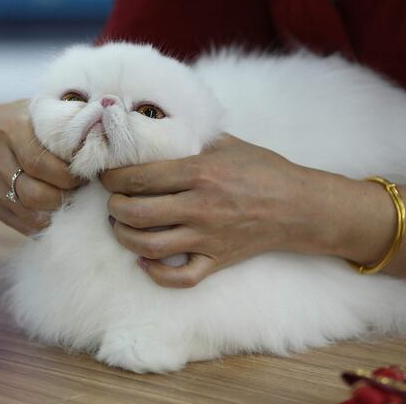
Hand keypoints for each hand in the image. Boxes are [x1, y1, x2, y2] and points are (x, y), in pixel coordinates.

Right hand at [0, 99, 82, 234]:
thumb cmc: (36, 120)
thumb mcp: (52, 109)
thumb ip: (75, 119)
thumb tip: (107, 130)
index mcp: (12, 130)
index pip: (40, 163)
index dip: (68, 176)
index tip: (89, 176)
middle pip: (34, 193)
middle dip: (66, 197)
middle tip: (86, 192)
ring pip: (29, 211)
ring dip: (58, 212)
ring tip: (78, 201)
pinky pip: (23, 223)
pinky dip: (47, 223)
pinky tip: (63, 212)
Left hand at [101, 134, 343, 287]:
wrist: (299, 207)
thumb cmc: (264, 170)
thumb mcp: (228, 144)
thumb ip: (192, 138)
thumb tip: (156, 128)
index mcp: (201, 173)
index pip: (139, 178)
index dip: (113, 178)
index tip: (107, 176)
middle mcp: (200, 207)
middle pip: (136, 213)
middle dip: (113, 207)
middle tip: (112, 201)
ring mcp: (208, 238)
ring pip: (149, 247)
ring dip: (125, 237)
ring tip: (121, 226)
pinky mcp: (218, 261)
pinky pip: (180, 277)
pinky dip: (156, 273)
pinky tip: (146, 261)